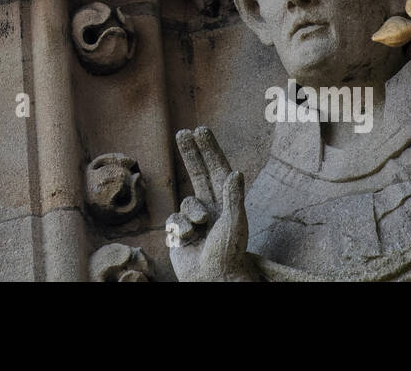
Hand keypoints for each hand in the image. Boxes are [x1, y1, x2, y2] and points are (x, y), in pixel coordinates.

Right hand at [165, 126, 253, 280]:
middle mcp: (212, 208)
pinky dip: (180, 228)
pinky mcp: (180, 231)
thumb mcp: (234, 223)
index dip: (209, 149)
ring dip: (191, 213)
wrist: (213, 280)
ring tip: (200, 228)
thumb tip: (236, 172)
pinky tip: (188, 241)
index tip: (200, 129)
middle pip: (198, 174)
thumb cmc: (229, 253)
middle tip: (182, 132)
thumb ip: (233, 197)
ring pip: (185, 202)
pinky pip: (174, 219)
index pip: (217, 169)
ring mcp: (195, 219)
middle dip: (191, 154)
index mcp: (228, 203)